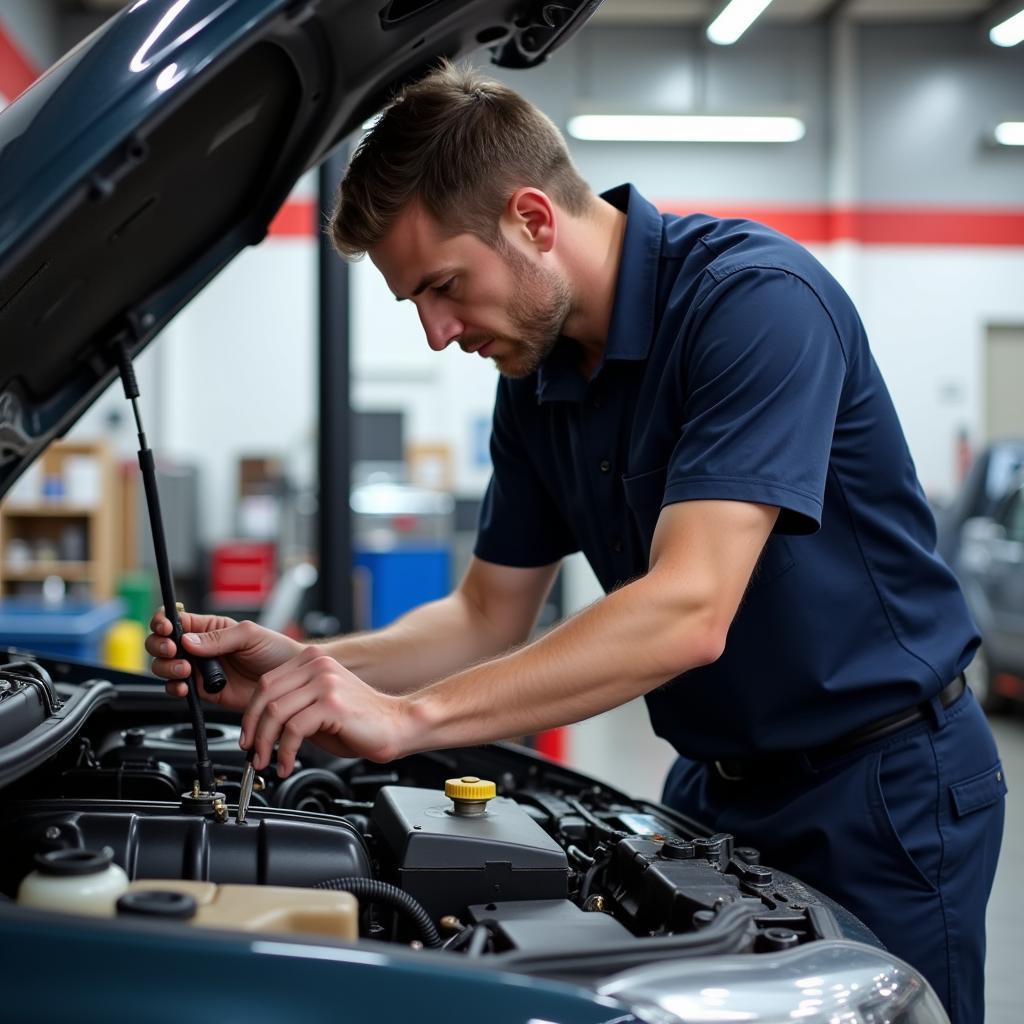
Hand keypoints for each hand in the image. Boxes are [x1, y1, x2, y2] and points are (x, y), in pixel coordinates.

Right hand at [146, 609, 302, 711]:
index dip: (163, 622)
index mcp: (210, 628)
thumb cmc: (276, 651)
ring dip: (167, 668)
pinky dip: (174, 688)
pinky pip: (177, 690)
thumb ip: (219, 637)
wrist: (289, 683)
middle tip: (174, 650)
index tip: (166, 628)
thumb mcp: (250, 635)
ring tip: (185, 670)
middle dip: (160, 646)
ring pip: (165, 667)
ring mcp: (200, 670)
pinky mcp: (203, 691)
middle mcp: (200, 648)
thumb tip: (188, 640)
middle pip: (162, 643)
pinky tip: (184, 687)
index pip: (176, 620)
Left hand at [240, 645, 408, 774]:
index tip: (248, 737)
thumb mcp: (320, 706)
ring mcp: (325, 682)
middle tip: (253, 753)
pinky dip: (284, 752)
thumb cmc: (361, 721)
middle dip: (252, 729)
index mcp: (313, 661)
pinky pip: (293, 729)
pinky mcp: (332, 703)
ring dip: (265, 744)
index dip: (250, 713)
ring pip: (275, 712)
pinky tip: (287, 763)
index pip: (267, 682)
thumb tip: (260, 726)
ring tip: (267, 762)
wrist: (398, 725)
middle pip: (266, 694)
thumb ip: (294, 706)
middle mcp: (318, 665)